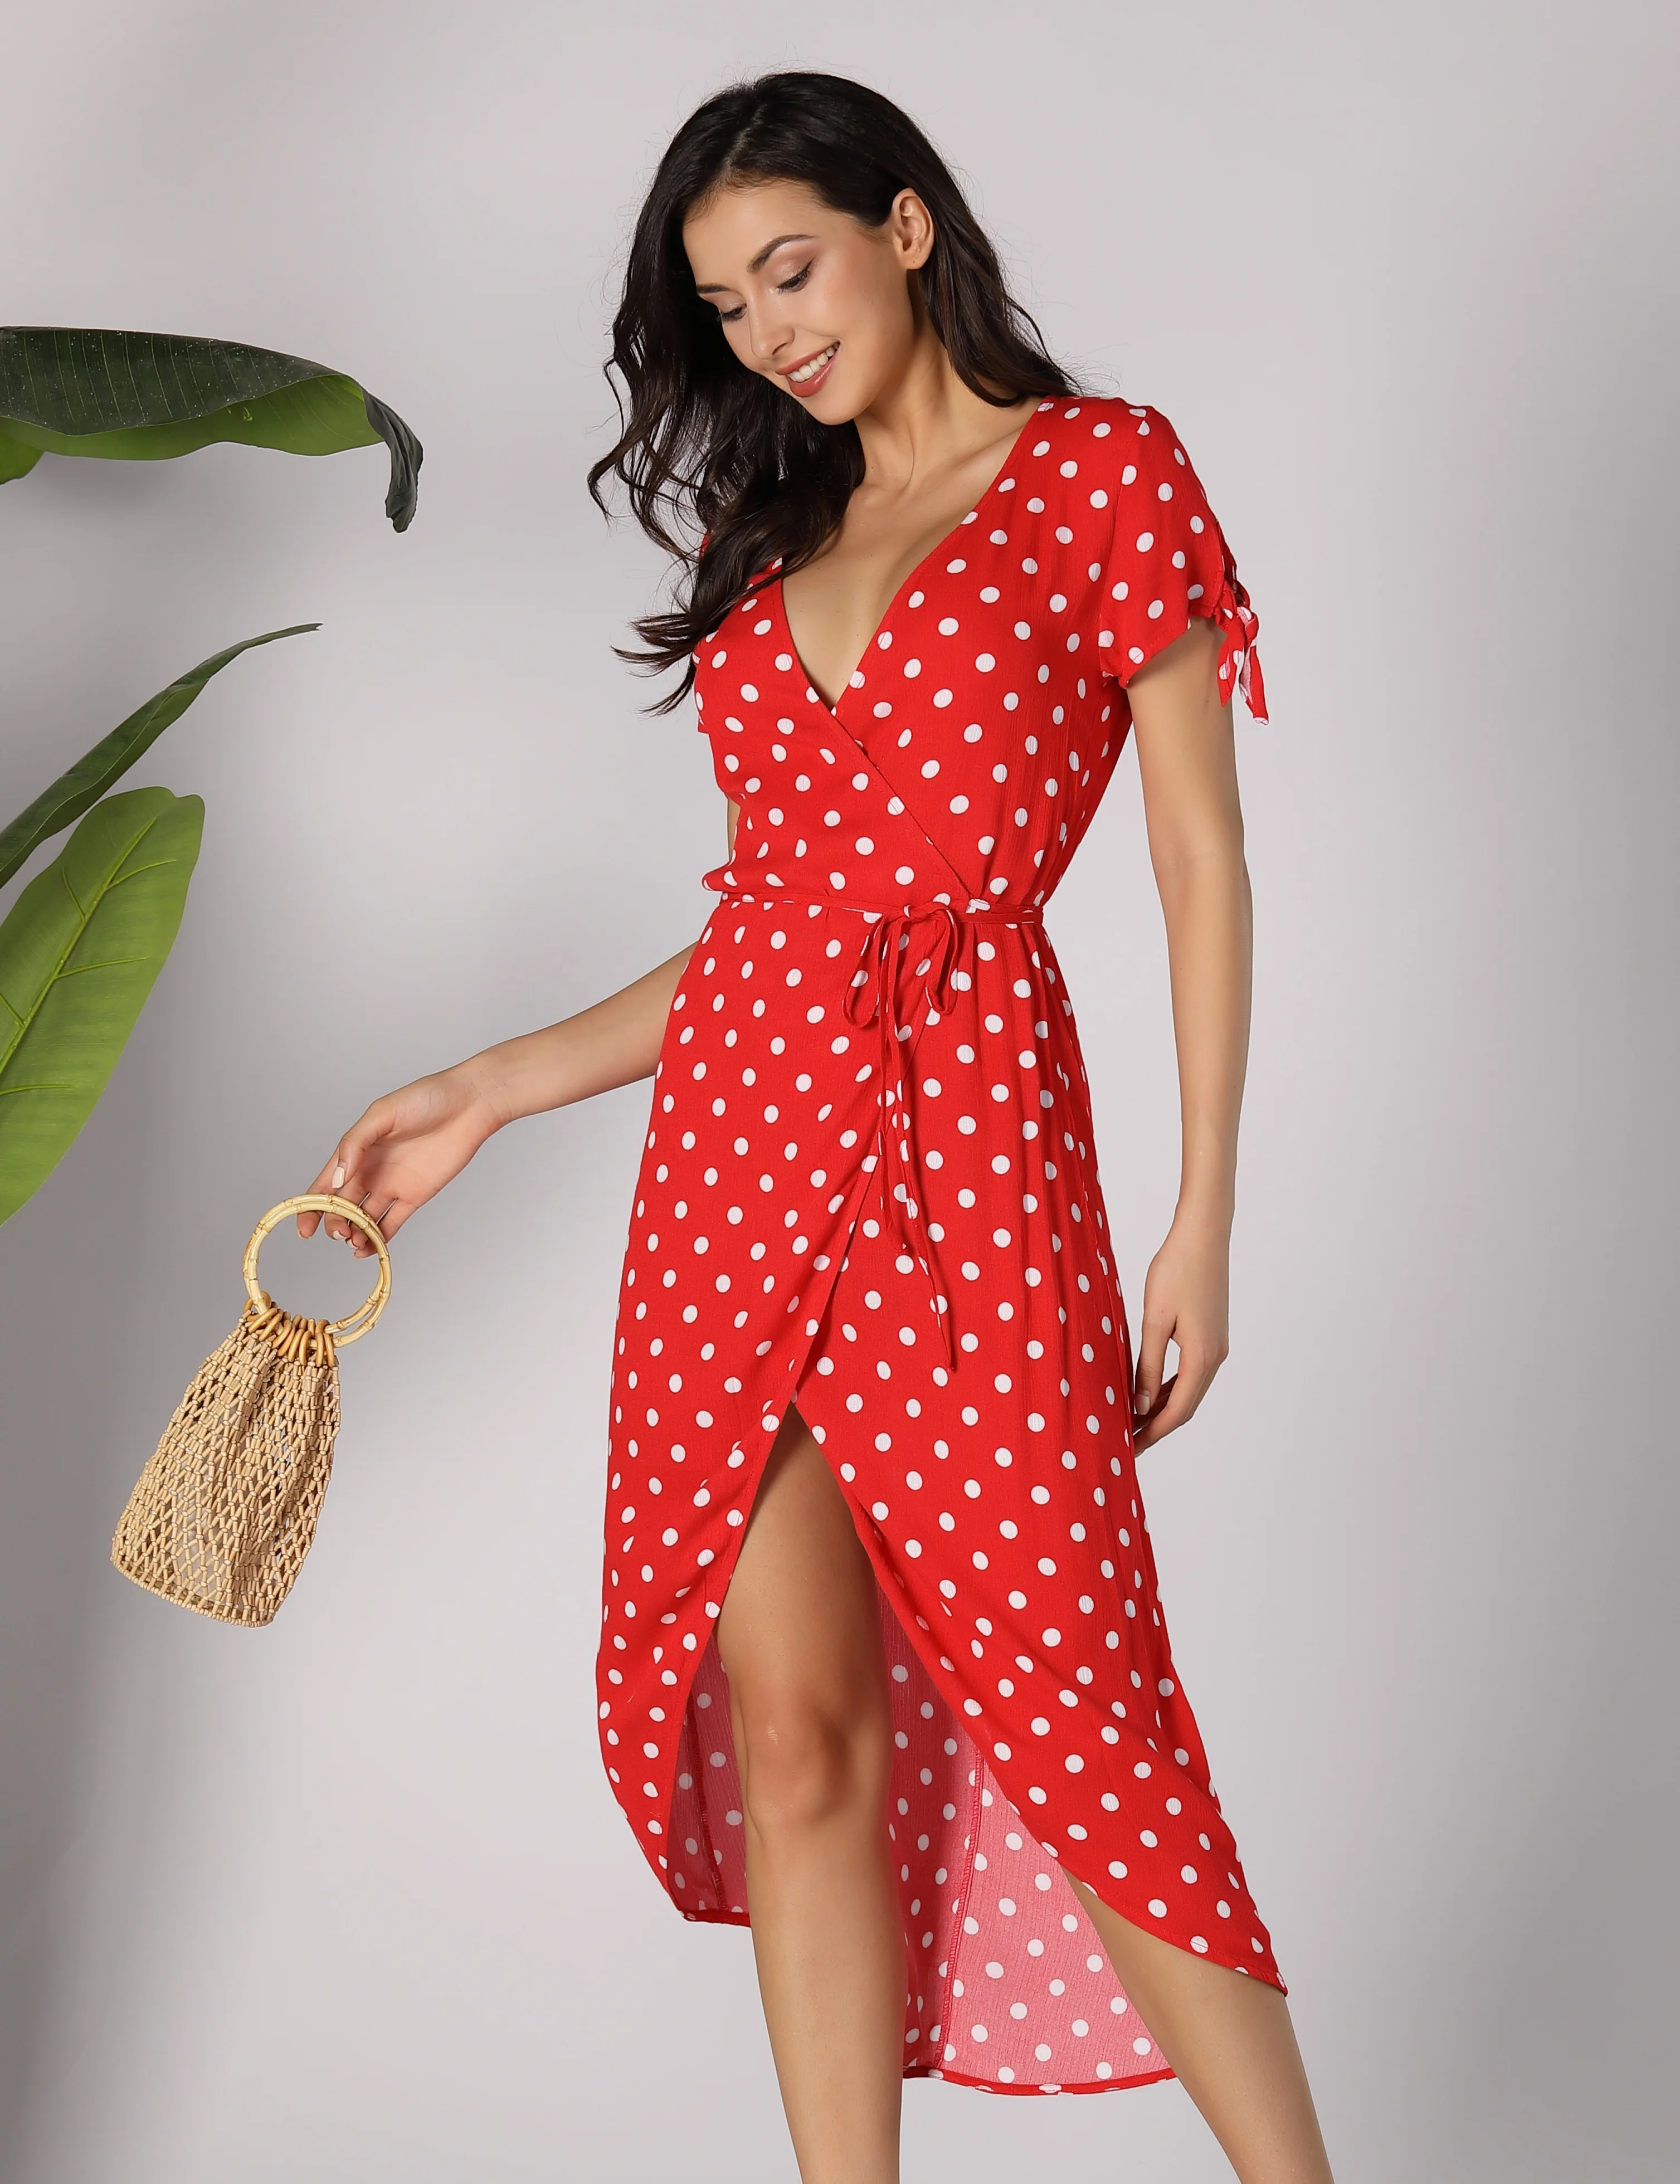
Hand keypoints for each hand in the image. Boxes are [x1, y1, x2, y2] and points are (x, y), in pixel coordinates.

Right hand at [297, 1063, 500, 1255]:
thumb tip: (335, 1179)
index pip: (325, 1183)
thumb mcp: (382, 1114)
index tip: (304, 1228)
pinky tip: (369, 1248)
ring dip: (355, 1234)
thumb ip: (355, 1144)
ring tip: (355, 1241)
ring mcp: (392, 1185)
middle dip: (335, 1224)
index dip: (311, 1207)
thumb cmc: (426, 1099)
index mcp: (357, 1151)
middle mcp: (371, 1171)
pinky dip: (379, 1238)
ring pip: (365, 1218)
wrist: (468, 1106)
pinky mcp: (415, 1196)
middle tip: (339, 1232)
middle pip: (342, 1206)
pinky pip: (392, 1223)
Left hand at [1130, 1212, 1230, 1450]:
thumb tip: (1140, 1405)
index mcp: (1202, 1357)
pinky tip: (1150, 1390)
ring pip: (1189, 1390)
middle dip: (1157, 1426)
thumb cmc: (1176, 1270)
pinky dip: (1171, 1387)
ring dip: (1164, 1408)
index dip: (1153, 1433)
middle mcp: (1215, 1356)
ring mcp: (1217, 1346)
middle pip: (1185, 1406)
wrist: (1203, 1235)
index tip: (1130, 1449)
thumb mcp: (1155, 1320)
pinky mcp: (1212, 1334)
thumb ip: (1148, 1365)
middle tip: (1128, 1443)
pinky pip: (1191, 1372)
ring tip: (1135, 1422)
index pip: (1176, 1411)